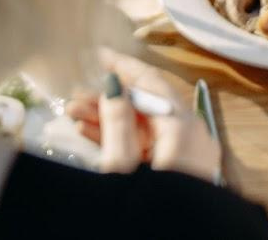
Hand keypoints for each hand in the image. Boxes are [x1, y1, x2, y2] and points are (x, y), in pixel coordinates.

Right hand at [68, 53, 223, 182]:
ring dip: (113, 118)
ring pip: (148, 126)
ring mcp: (191, 158)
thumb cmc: (148, 213)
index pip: (152, 83)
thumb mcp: (122, 168)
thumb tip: (113, 85)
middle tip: (75, 97)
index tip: (100, 54)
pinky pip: (153, 146)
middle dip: (110, 97)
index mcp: (184, 129)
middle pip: (149, 104)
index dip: (123, 67)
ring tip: (74, 116)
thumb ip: (117, 122)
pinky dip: (125, 138)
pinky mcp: (183, 176)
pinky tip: (92, 135)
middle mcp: (193, 138)